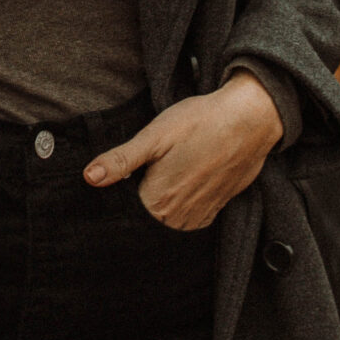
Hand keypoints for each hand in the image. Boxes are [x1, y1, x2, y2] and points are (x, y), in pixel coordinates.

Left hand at [83, 72, 284, 229]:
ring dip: (164, 204)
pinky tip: (186, 181)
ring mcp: (199, 216)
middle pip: (146, 218)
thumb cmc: (200, 122)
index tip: (129, 176)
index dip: (123, 193)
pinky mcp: (216, 209)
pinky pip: (190, 218)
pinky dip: (183, 206)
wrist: (249, 119)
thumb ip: (121, 160)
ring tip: (171, 173)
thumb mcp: (154, 136)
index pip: (126, 212)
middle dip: (143, 200)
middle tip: (155, 168)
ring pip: (168, 220)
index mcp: (157, 202)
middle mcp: (178, 217)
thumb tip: (89, 177)